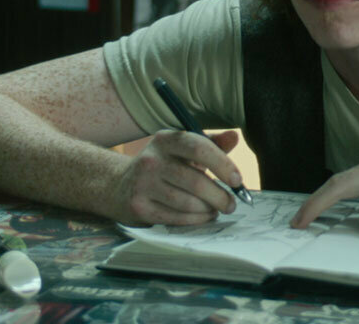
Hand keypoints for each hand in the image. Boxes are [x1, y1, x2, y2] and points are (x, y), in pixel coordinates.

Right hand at [108, 129, 242, 226]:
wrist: (121, 185)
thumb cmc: (163, 166)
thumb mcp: (182, 150)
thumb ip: (210, 144)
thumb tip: (234, 137)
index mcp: (165, 140)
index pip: (198, 147)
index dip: (222, 164)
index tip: (237, 180)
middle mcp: (151, 159)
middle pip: (195, 181)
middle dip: (219, 196)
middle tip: (230, 204)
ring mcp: (143, 184)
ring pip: (187, 203)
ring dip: (208, 210)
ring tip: (215, 209)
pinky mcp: (139, 206)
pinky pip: (176, 218)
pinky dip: (195, 220)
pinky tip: (201, 216)